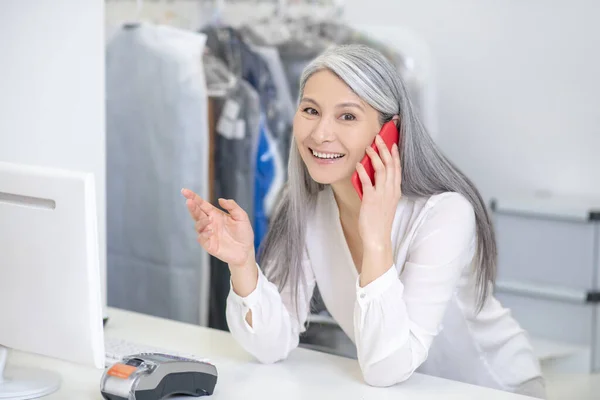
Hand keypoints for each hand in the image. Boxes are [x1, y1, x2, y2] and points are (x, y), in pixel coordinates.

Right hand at [181, 189, 254, 268]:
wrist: (246, 251)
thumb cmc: (244, 233)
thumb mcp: (241, 217)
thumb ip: (232, 206)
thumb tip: (220, 199)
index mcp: (216, 215)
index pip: (202, 205)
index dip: (194, 198)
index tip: (185, 191)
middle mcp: (210, 223)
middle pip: (197, 213)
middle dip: (192, 207)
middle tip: (189, 202)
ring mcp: (208, 234)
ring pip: (198, 225)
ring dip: (201, 221)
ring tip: (208, 221)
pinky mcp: (208, 244)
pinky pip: (201, 237)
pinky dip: (204, 233)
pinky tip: (210, 231)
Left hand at [355, 135, 401, 250]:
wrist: (378, 237)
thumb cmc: (379, 222)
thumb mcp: (385, 203)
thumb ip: (382, 189)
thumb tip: (371, 175)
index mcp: (396, 191)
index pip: (397, 168)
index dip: (395, 154)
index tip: (392, 143)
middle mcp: (391, 191)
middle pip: (390, 165)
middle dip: (385, 149)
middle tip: (379, 138)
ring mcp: (382, 194)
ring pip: (381, 170)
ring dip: (374, 157)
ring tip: (369, 147)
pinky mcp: (371, 199)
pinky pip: (367, 182)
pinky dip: (363, 172)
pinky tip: (358, 165)